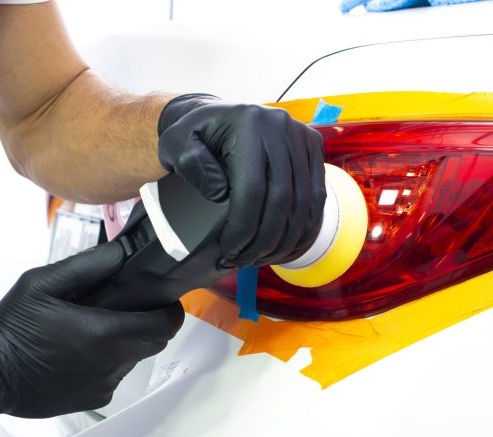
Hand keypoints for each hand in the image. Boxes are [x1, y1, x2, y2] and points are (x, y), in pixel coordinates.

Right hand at [0, 241, 184, 418]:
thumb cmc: (12, 327)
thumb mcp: (42, 282)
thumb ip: (87, 265)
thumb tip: (121, 253)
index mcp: (106, 333)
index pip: (165, 325)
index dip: (170, 311)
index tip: (163, 300)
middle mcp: (112, 363)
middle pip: (154, 342)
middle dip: (149, 324)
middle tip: (128, 308)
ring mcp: (104, 385)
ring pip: (133, 360)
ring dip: (125, 343)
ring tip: (95, 328)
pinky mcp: (93, 399)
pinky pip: (114, 377)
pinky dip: (107, 362)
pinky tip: (80, 352)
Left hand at [157, 94, 326, 267]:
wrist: (217, 118)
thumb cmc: (193, 137)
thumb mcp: (175, 145)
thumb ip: (190, 165)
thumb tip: (221, 192)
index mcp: (248, 124)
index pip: (252, 189)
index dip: (242, 228)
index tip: (228, 251)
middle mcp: (281, 127)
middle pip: (282, 199)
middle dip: (264, 240)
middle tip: (243, 261)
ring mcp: (301, 137)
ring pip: (303, 203)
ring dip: (284, 241)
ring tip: (260, 259)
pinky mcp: (313, 148)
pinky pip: (317, 198)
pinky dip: (303, 229)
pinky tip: (283, 249)